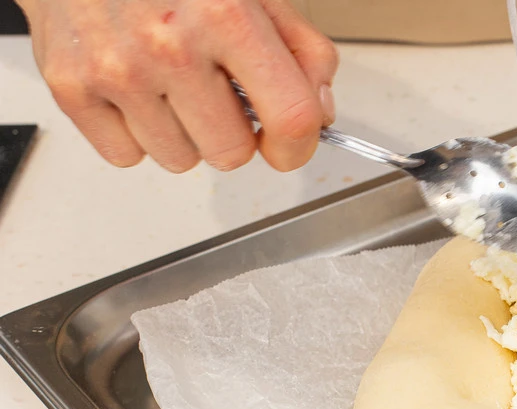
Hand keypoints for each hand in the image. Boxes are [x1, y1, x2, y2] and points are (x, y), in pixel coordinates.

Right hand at [17, 0, 338, 172]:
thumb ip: (302, 50)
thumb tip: (320, 111)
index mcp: (225, 15)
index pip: (292, 118)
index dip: (298, 145)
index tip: (290, 144)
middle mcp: (169, 44)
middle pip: (231, 153)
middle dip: (233, 132)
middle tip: (216, 93)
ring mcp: (116, 69)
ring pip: (180, 161)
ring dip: (183, 133)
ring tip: (170, 82)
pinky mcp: (71, 87)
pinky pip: (126, 156)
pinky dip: (136, 133)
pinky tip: (137, 90)